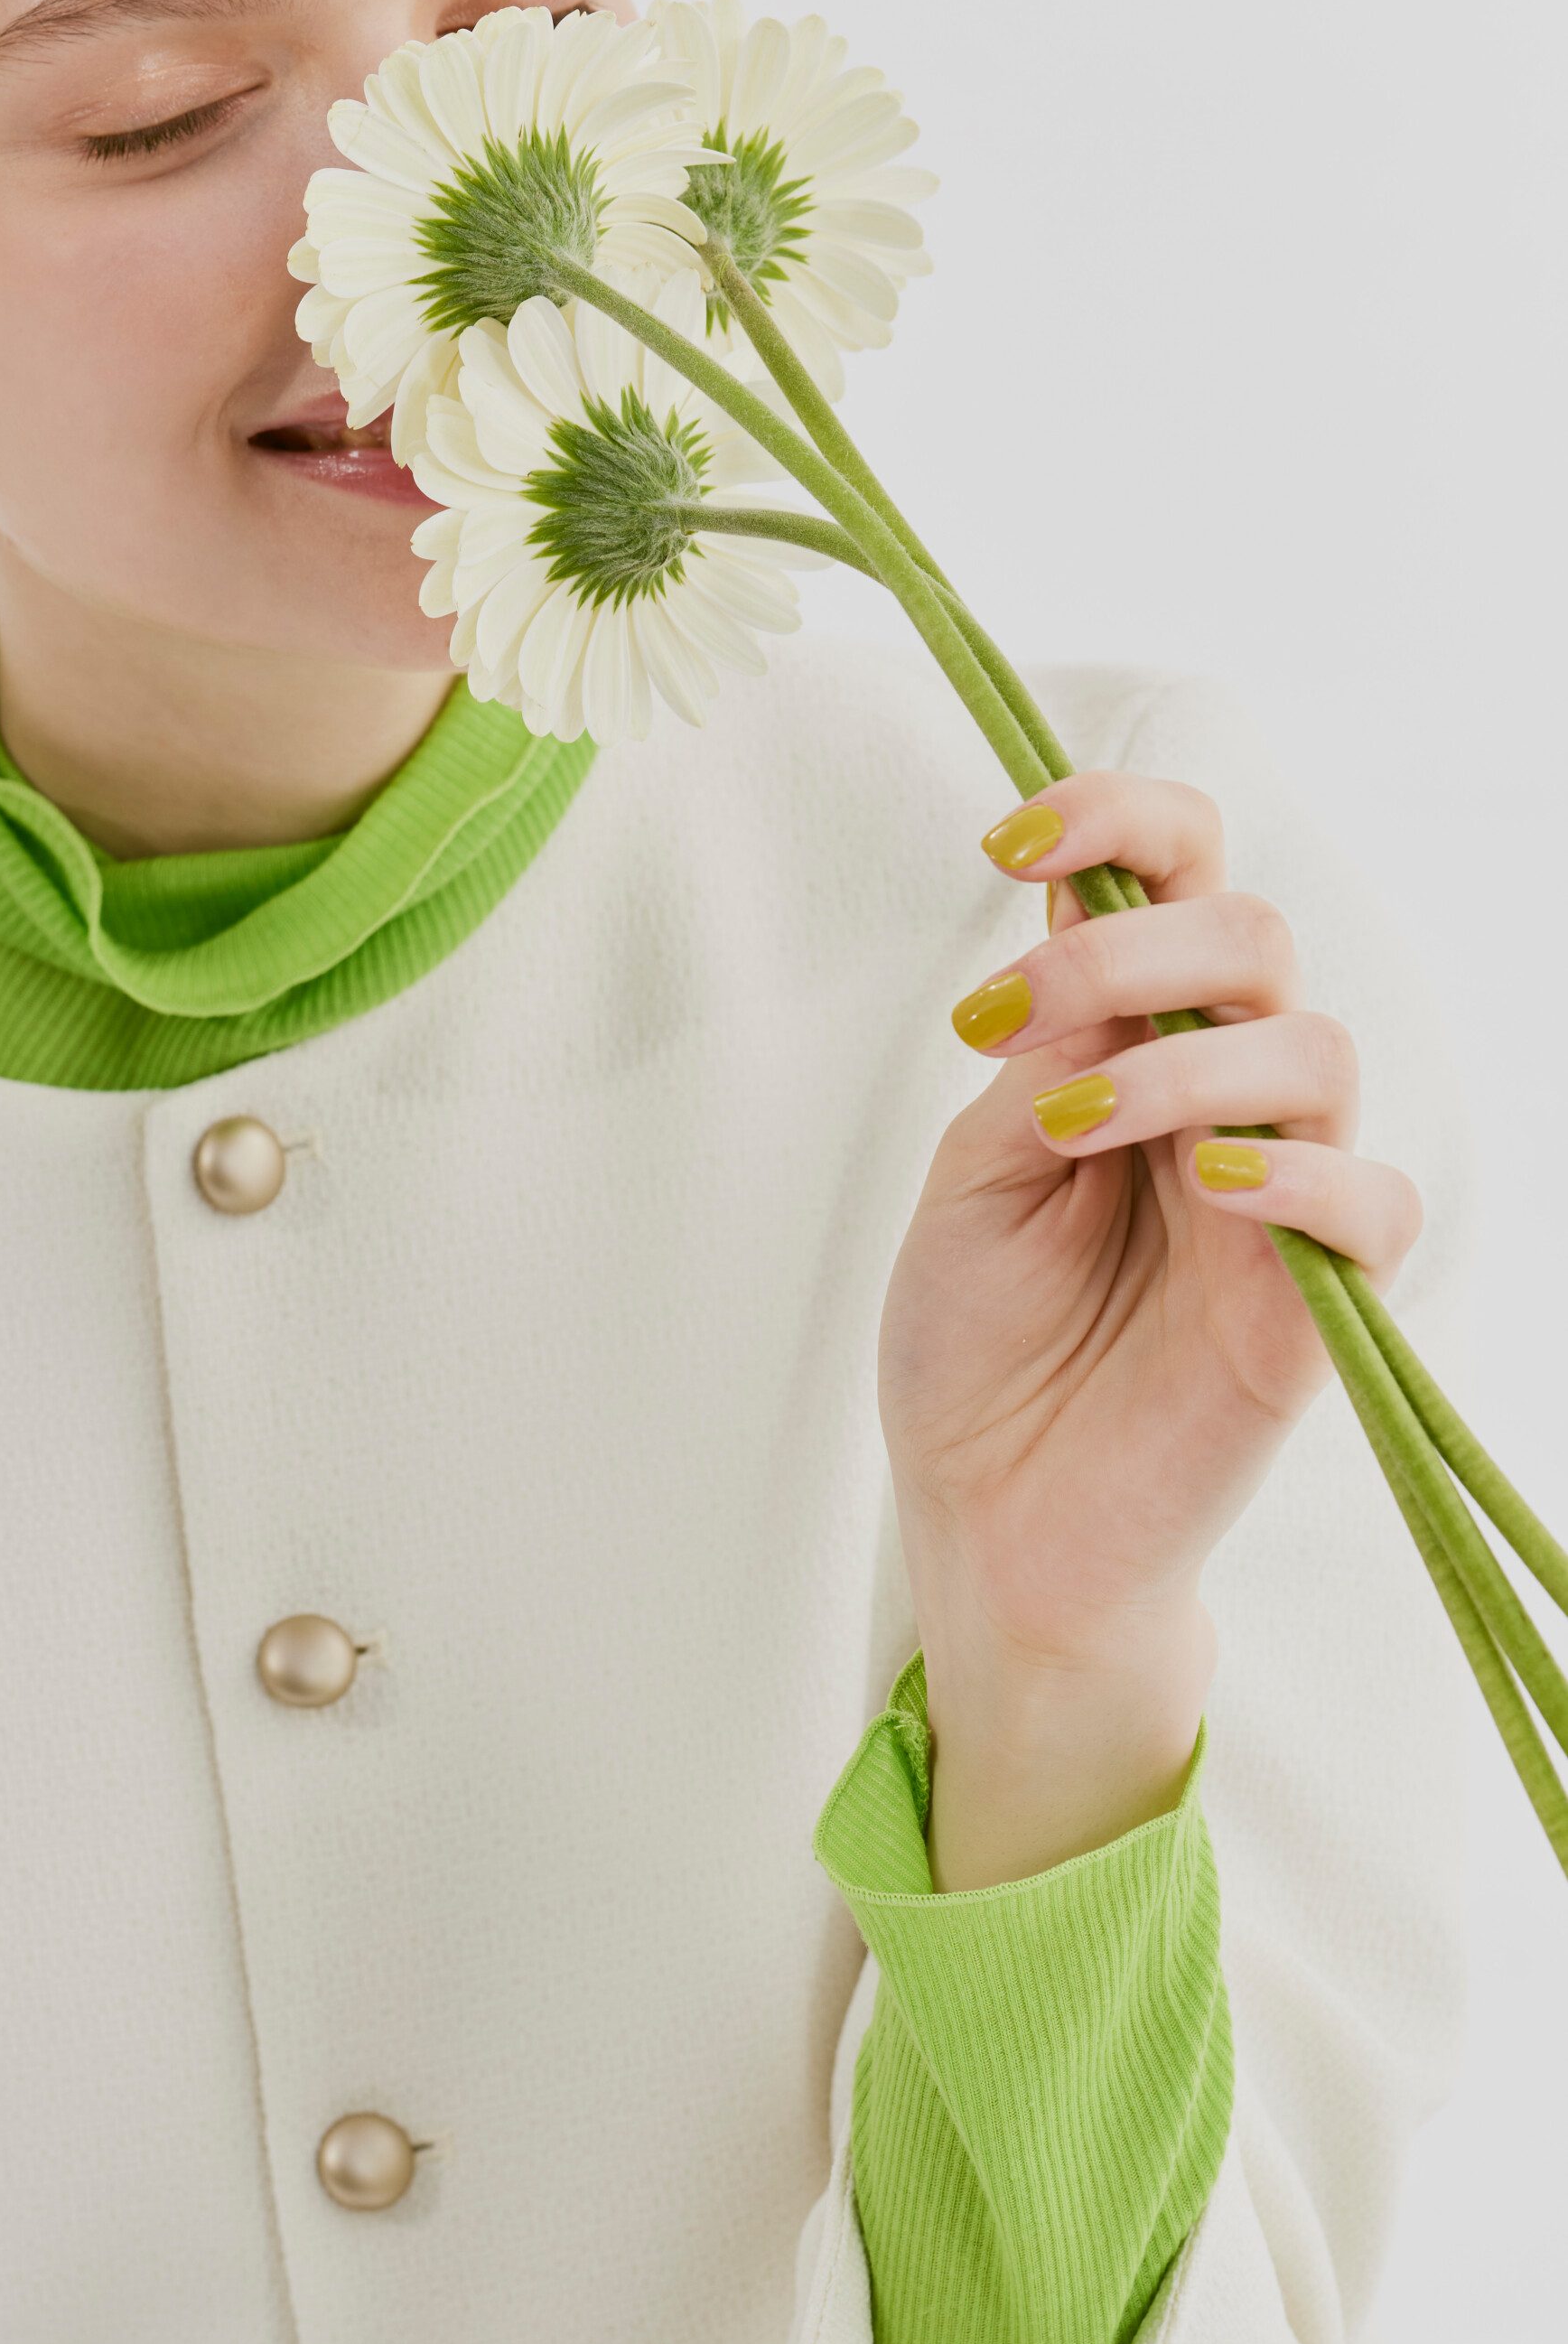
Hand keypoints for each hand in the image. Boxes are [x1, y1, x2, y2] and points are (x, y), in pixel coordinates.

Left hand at [880, 765, 1422, 1887]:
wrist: (989, 1522)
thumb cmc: (977, 1354)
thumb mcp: (970, 1182)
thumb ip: (1038, 1063)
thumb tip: (1088, 963)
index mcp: (1129, 1048)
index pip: (1174, 881)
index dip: (1116, 821)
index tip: (1009, 840)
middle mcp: (1219, 1101)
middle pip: (1253, 933)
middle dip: (1133, 936)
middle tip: (1007, 1020)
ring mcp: (1278, 1198)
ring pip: (1313, 1047)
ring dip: (1182, 1057)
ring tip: (1070, 1127)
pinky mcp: (1317, 1305)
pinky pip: (1373, 1204)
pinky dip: (1298, 1172)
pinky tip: (1208, 1182)